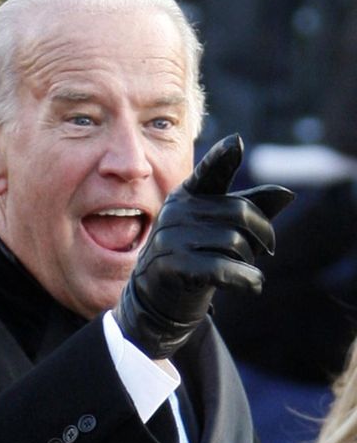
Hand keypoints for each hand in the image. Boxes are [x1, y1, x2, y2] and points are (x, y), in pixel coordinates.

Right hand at [114, 135, 293, 358]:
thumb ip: (250, 210)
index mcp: (187, 196)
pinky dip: (247, 279)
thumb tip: (287, 194)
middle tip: (263, 252)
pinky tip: (253, 286)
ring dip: (251, 262)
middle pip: (240, 213)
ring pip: (235, 242)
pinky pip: (225, 268)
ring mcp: (171, 238)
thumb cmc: (195, 257)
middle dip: (262, 235)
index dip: (222, 157)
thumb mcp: (219, 230)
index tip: (235, 143)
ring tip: (243, 271)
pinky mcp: (173, 266)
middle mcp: (176, 211)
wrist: (156, 299)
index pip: (209, 172)